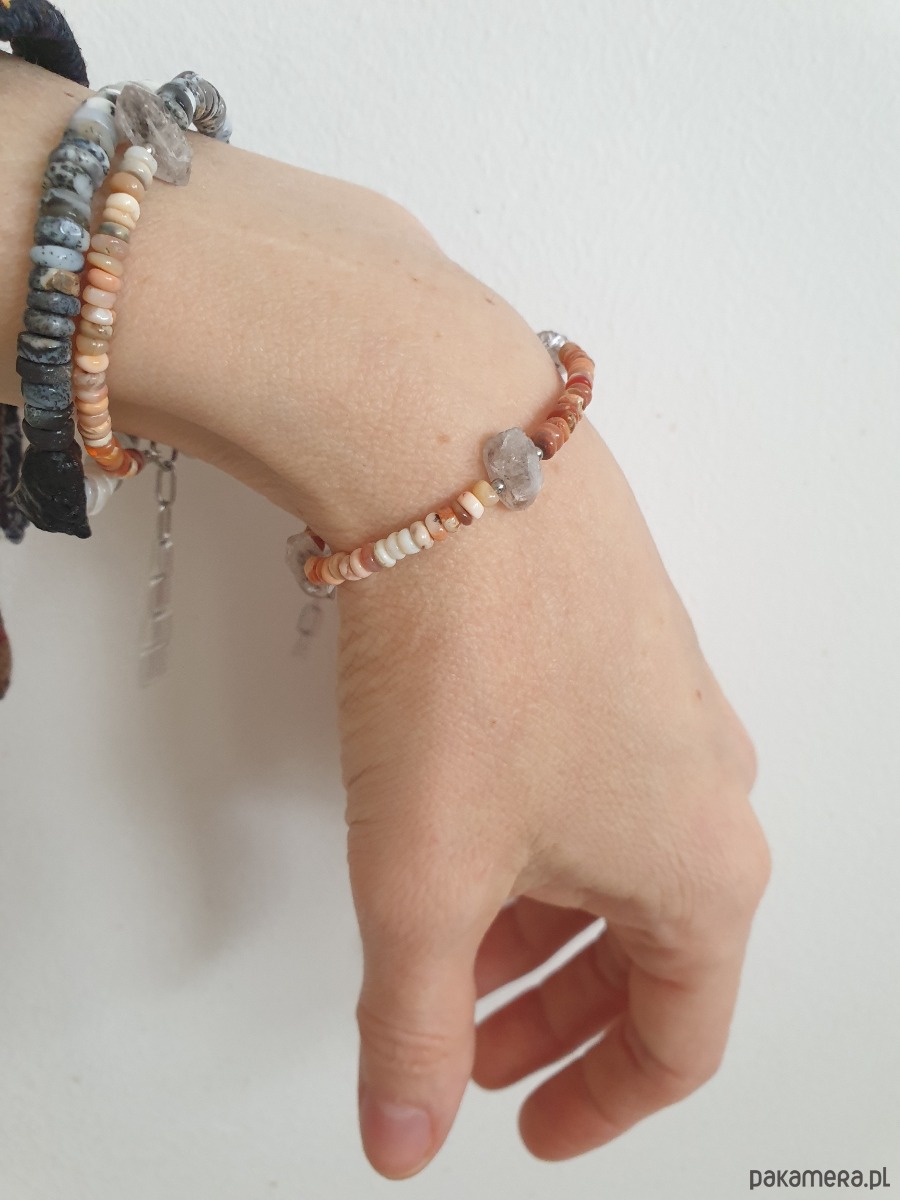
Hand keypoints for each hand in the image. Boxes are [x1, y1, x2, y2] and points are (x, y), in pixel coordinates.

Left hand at [337, 411, 767, 1178]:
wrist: (459, 468)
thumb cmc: (473, 669)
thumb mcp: (425, 882)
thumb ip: (416, 1030)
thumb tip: (405, 1138)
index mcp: (703, 871)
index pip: (679, 1040)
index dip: (599, 1104)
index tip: (529, 1128)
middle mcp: (709, 787)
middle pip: (649, 952)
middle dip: (554, 1018)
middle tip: (469, 1049)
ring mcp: (670, 706)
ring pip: (617, 862)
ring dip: (540, 926)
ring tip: (450, 946)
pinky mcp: (620, 646)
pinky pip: (597, 779)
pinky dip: (537, 837)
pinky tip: (466, 827)